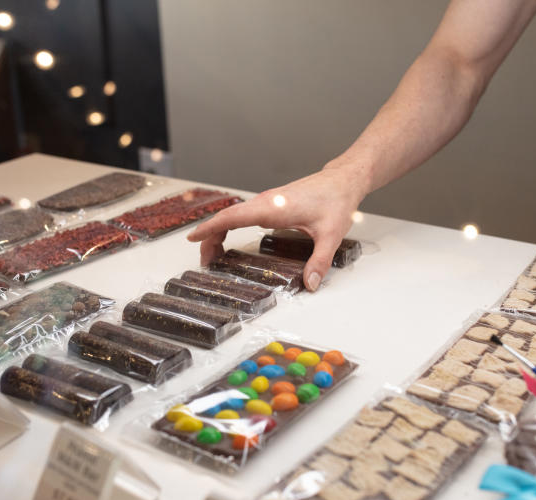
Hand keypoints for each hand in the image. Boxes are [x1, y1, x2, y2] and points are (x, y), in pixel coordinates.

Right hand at [187, 164, 366, 290]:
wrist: (342, 181)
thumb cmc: (336, 200)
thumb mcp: (331, 234)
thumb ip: (320, 261)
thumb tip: (310, 283)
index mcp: (273, 208)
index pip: (233, 217)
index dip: (210, 227)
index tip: (193, 237)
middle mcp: (265, 202)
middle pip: (227, 217)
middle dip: (209, 237)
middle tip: (203, 261)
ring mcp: (266, 202)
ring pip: (233, 215)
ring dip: (218, 232)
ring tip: (211, 255)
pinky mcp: (270, 204)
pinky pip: (242, 214)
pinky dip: (230, 227)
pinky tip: (228, 239)